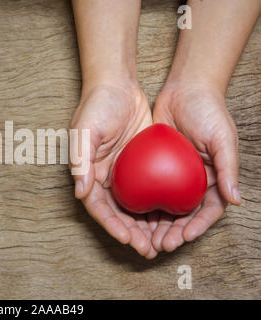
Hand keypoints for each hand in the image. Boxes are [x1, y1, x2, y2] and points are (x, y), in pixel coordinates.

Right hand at [70, 84, 157, 258]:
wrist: (118, 84)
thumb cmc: (96, 105)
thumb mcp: (84, 131)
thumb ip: (80, 161)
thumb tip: (80, 192)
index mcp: (88, 173)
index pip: (97, 206)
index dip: (111, 224)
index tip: (127, 239)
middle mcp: (104, 177)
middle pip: (117, 212)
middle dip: (130, 232)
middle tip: (147, 248)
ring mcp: (123, 172)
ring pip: (134, 206)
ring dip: (144, 225)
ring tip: (160, 242)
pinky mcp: (140, 164)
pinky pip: (148, 189)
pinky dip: (156, 205)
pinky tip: (170, 216)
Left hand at [151, 82, 241, 251]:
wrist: (184, 90)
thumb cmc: (209, 112)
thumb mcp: (223, 139)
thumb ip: (229, 168)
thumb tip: (235, 200)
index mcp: (214, 179)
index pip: (206, 211)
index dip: (196, 227)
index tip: (182, 237)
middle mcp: (193, 180)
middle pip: (183, 214)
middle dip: (173, 232)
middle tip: (159, 244)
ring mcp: (173, 175)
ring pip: (164, 206)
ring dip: (156, 224)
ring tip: (144, 238)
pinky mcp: (155, 166)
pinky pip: (148, 189)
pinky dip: (143, 204)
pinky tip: (133, 214)